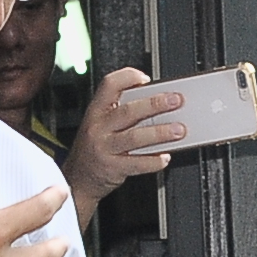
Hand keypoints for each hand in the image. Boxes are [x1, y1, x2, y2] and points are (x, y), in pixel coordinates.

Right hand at [59, 68, 185, 216]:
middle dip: (154, 104)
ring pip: (135, 137)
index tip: (146, 79)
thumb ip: (122, 111)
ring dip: (160, 133)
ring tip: (178, 130)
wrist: (78, 179)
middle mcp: (98, 127)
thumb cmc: (95, 147)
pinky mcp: (113, 168)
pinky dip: (154, 160)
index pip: (109, 85)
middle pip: (128, 111)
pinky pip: (137, 164)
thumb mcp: (100, 123)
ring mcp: (105, 148)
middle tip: (175, 101)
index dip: (128, 77)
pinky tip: (165, 157)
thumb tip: (157, 102)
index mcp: (96, 110)